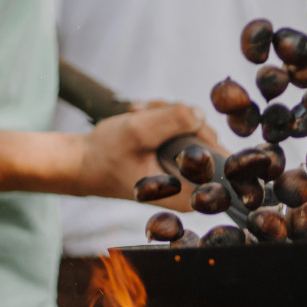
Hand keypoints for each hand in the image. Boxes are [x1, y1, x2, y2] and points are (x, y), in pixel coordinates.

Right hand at [76, 104, 214, 209]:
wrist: (84, 159)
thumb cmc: (106, 154)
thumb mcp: (137, 132)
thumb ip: (171, 121)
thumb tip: (200, 113)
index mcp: (189, 194)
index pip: (223, 164)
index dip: (205, 138)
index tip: (176, 126)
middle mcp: (194, 185)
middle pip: (210, 138)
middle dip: (179, 118)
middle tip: (146, 113)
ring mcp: (187, 169)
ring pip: (196, 126)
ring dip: (166, 113)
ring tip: (137, 113)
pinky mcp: (179, 155)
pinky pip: (184, 125)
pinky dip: (162, 114)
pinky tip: (139, 114)